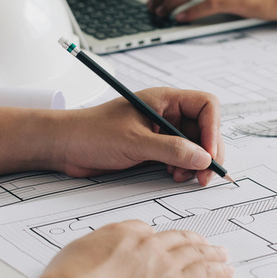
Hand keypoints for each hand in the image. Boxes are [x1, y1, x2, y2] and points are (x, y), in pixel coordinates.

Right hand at [3, 220, 233, 277]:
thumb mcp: (78, 252)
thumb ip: (99, 248)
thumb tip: (104, 254)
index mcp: (124, 233)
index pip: (148, 230)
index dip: (159, 239)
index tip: (166, 243)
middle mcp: (148, 244)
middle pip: (178, 239)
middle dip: (193, 241)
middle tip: (203, 243)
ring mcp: (163, 264)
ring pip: (195, 254)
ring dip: (211, 254)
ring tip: (221, 254)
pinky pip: (204, 275)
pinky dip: (218, 271)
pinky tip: (225, 270)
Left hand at [54, 88, 223, 185]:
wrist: (64, 146)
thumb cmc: (91, 132)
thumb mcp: (135, 142)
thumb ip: (171, 150)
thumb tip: (203, 158)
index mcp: (165, 100)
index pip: (206, 106)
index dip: (212, 129)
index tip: (209, 154)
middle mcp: (167, 113)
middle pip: (205, 128)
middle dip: (207, 152)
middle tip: (205, 174)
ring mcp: (162, 131)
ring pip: (194, 146)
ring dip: (195, 163)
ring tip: (183, 177)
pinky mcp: (154, 148)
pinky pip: (180, 157)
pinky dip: (183, 168)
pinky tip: (174, 176)